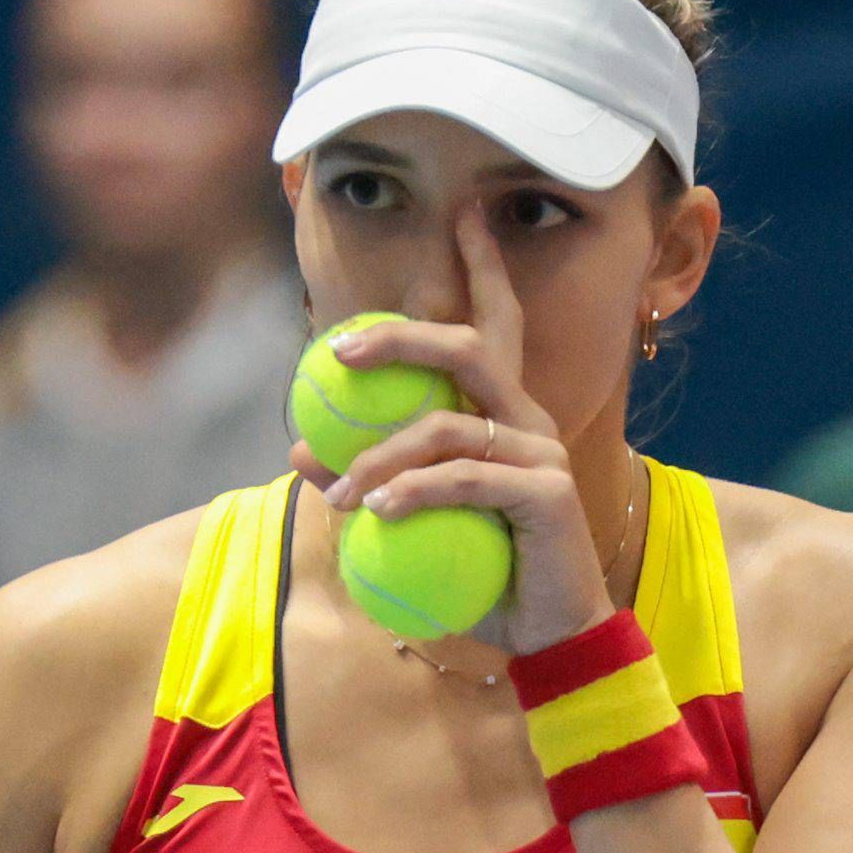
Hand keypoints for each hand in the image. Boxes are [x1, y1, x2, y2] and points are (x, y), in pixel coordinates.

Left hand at [309, 203, 621, 660]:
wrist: (552, 636)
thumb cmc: (486, 577)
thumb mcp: (416, 526)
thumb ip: (368, 480)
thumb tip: (300, 449)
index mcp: (504, 413)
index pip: (495, 325)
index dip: (484, 266)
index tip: (462, 216)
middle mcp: (527, 419)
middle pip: (465, 349)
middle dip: (401, 338)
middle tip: (341, 353)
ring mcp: (540, 451)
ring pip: (447, 424)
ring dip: (381, 458)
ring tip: (340, 496)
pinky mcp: (546, 491)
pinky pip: (463, 479)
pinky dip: (413, 492)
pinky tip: (375, 513)